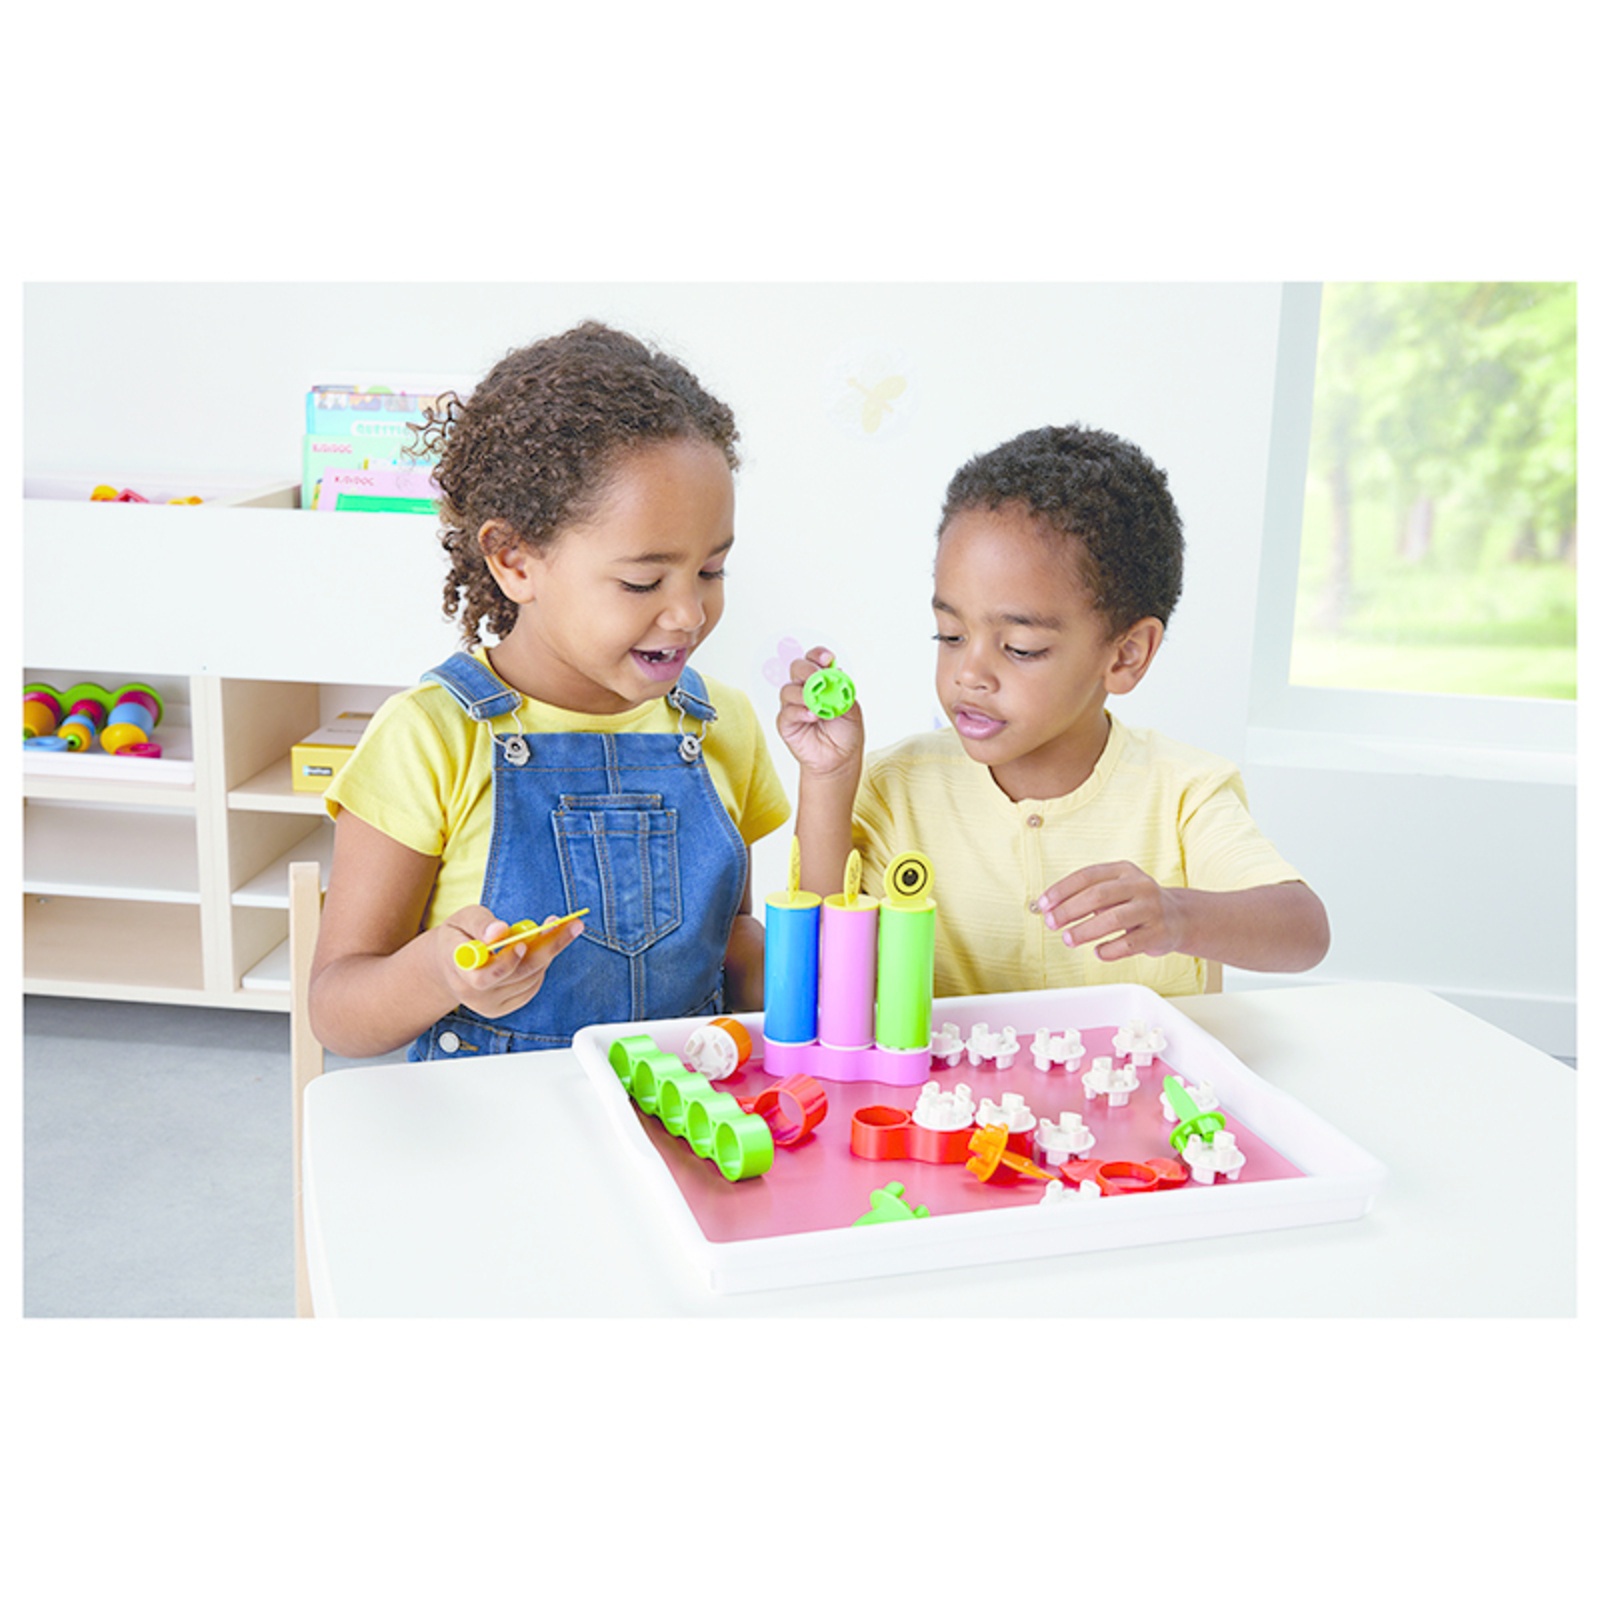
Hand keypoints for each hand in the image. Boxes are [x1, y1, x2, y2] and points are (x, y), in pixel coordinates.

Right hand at [438, 906, 583, 1017]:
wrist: (449, 964)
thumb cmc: (459, 936)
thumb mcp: (463, 919)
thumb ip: (480, 924)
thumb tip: (499, 930)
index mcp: (458, 967)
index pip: (484, 976)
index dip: (506, 963)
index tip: (522, 944)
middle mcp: (472, 992)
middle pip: (518, 975)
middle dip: (548, 947)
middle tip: (571, 925)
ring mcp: (488, 1004)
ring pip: (530, 978)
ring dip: (548, 952)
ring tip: (556, 929)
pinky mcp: (502, 1008)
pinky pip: (531, 987)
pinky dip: (541, 966)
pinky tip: (542, 949)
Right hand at [776, 645, 863, 779]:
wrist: (840, 758)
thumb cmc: (845, 732)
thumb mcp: (852, 709)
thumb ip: (843, 692)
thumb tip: (836, 674)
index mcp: (820, 681)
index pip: (814, 659)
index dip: (818, 655)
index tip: (828, 658)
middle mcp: (804, 688)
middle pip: (797, 668)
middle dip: (807, 670)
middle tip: (819, 678)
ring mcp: (793, 705)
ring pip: (788, 690)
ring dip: (803, 694)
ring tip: (817, 704)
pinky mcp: (785, 723)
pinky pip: (787, 712)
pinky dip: (800, 712)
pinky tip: (812, 716)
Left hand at [1033, 861, 1185, 963]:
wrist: (1179, 917)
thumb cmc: (1136, 904)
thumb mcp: (1115, 890)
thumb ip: (1086, 896)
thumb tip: (1051, 909)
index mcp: (1123, 870)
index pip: (1087, 876)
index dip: (1061, 890)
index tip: (1043, 905)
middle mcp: (1140, 886)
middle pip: (1098, 896)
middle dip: (1069, 911)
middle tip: (1052, 923)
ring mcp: (1152, 909)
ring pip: (1114, 919)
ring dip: (1085, 931)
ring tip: (1068, 939)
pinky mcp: (1159, 933)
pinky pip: (1129, 943)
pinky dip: (1110, 950)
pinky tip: (1098, 952)